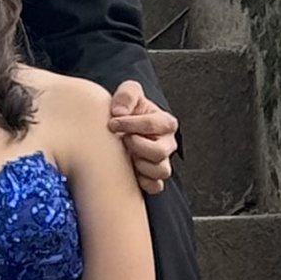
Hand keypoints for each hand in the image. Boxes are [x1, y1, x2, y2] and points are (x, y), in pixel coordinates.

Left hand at [108, 79, 178, 198]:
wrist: (118, 129)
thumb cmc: (127, 111)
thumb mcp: (128, 93)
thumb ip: (127, 94)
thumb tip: (119, 112)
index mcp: (165, 123)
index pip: (155, 125)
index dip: (131, 124)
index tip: (112, 123)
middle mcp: (167, 144)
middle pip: (160, 152)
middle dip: (137, 146)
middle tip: (123, 141)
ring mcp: (162, 162)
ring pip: (160, 171)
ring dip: (140, 165)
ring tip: (127, 156)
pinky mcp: (153, 178)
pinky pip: (155, 186)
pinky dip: (142, 181)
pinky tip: (129, 170)